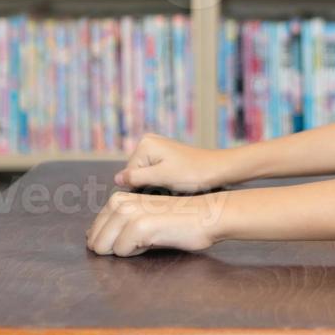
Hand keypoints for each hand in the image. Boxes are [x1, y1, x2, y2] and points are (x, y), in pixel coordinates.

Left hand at [85, 190, 227, 256]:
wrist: (208, 215)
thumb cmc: (177, 220)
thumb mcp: (143, 218)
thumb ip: (116, 226)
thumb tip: (91, 239)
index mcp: (117, 199)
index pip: (94, 233)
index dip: (113, 243)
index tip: (138, 236)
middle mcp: (118, 202)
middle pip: (95, 242)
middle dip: (116, 248)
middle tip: (144, 238)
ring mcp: (128, 213)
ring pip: (105, 248)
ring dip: (127, 250)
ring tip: (150, 237)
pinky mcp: (139, 225)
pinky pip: (122, 252)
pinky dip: (138, 252)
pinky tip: (156, 238)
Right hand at [116, 134, 234, 192]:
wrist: (218, 169)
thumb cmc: (193, 173)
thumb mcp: (162, 177)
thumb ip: (136, 178)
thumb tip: (116, 179)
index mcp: (145, 144)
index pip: (128, 174)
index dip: (141, 188)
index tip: (158, 192)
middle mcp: (148, 142)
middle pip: (135, 174)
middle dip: (148, 186)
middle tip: (166, 190)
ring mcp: (157, 147)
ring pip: (144, 175)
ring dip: (154, 185)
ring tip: (172, 186)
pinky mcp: (165, 155)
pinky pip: (153, 172)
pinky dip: (160, 181)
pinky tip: (173, 183)